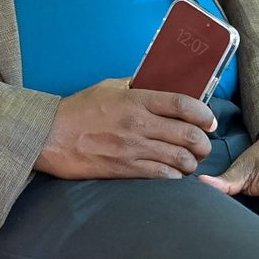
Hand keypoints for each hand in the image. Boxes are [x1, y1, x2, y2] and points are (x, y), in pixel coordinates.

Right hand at [33, 78, 214, 180]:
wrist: (49, 136)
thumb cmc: (76, 110)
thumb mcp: (106, 87)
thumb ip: (134, 85)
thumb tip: (156, 82)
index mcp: (135, 100)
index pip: (183, 104)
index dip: (204, 114)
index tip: (209, 121)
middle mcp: (138, 124)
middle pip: (188, 135)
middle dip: (203, 143)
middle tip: (202, 144)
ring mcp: (133, 149)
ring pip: (180, 159)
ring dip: (191, 162)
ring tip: (188, 161)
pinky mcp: (125, 170)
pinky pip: (162, 176)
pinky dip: (174, 176)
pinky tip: (172, 173)